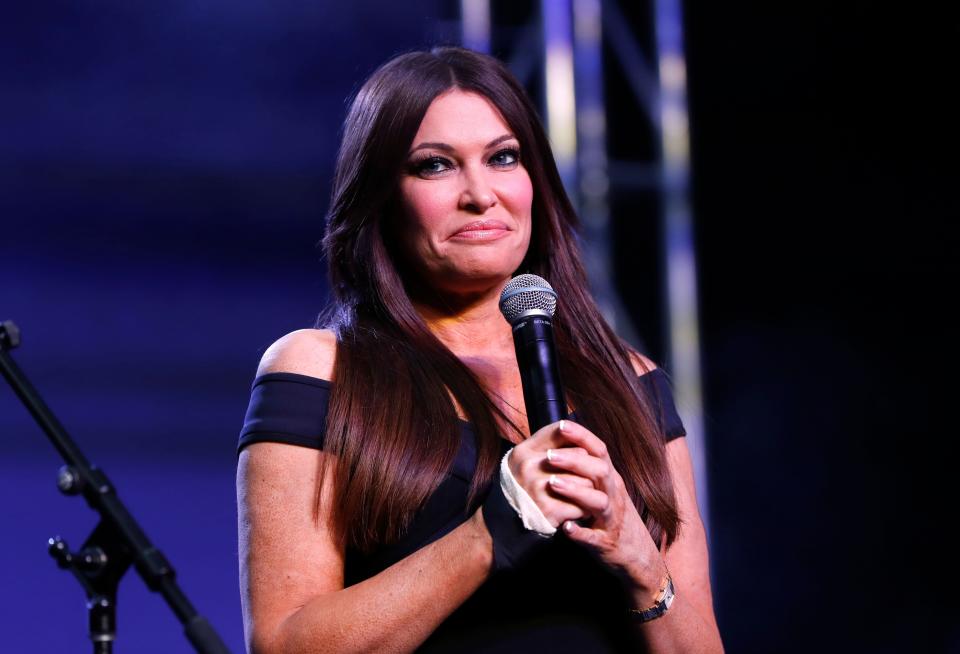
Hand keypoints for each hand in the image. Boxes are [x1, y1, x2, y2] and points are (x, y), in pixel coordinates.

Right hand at [505, 421, 598, 528]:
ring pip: (585, 482)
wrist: (506, 521)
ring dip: (589, 490)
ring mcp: (537, 489)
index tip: (581, 450)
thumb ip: (550, 443)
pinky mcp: (548, 511)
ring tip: (582, 495)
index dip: (578, 439)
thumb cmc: (525, 485)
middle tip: (584, 477)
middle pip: (580, 455)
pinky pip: (581, 506)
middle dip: (586, 467)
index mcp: (525, 450)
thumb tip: (577, 431)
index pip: (563, 431)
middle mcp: (529, 466)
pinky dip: (584, 510)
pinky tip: (578, 510)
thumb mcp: (529, 458)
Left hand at [542, 420, 667, 592]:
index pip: (599, 450)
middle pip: (600, 471)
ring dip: (576, 492)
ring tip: (553, 484)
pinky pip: (595, 538)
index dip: (582, 436)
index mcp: (611, 478)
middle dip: (574, 461)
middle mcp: (613, 494)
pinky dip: (581, 534)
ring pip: (598, 501)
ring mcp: (611, 518)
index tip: (561, 425)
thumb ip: (587, 468)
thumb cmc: (612, 514)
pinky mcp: (606, 542)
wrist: (637, 553)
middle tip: (549, 456)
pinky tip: (565, 528)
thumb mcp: (604, 487)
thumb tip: (560, 443)